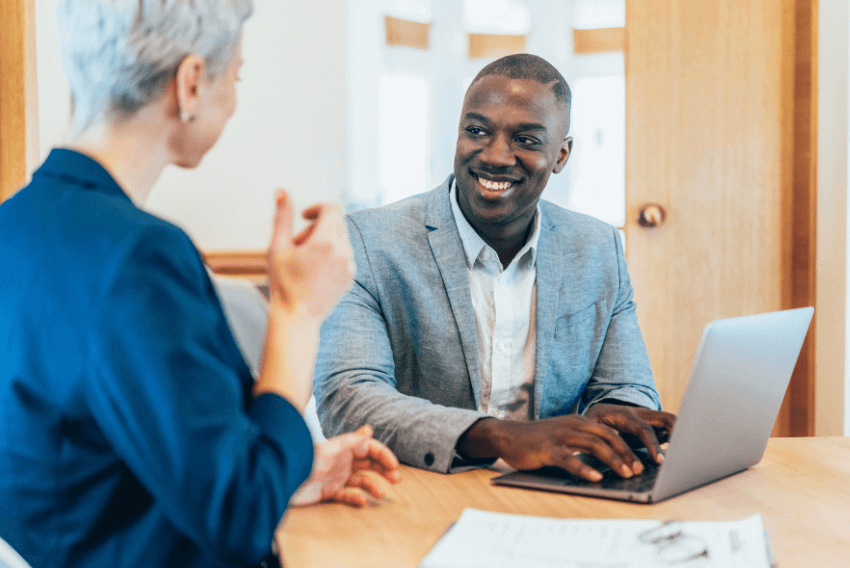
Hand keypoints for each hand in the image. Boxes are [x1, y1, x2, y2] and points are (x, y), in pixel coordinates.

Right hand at [267, 190, 354, 318]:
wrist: (298, 318)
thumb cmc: (283, 283)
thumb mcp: (277, 247)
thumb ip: (281, 217)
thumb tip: (282, 192)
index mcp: (325, 242)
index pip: (333, 208)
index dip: (317, 208)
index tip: (304, 217)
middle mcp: (343, 252)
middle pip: (336, 223)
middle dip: (317, 227)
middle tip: (297, 246)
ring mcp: (350, 265)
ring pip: (340, 239)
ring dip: (324, 241)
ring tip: (305, 261)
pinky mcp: (351, 277)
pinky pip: (344, 255)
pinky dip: (331, 255)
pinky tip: (314, 272)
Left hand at [289, 425, 400, 506]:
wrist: (283, 481)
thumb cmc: (304, 461)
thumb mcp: (330, 450)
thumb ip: (350, 440)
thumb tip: (369, 429)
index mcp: (343, 449)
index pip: (369, 449)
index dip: (383, 455)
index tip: (394, 465)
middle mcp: (342, 462)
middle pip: (368, 464)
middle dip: (383, 470)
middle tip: (397, 479)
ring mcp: (337, 477)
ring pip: (361, 480)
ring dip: (372, 486)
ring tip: (381, 493)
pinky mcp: (329, 492)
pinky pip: (347, 495)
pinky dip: (356, 498)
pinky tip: (363, 501)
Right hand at [457, 415, 650, 481]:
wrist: (508, 435)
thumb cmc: (538, 440)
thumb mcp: (564, 437)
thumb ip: (583, 444)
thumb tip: (608, 460)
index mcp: (579, 422)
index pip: (610, 432)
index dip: (627, 447)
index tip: (640, 462)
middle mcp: (572, 425)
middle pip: (607, 437)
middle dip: (626, 454)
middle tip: (638, 470)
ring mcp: (560, 435)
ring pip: (593, 445)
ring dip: (612, 460)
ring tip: (625, 474)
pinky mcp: (547, 448)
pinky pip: (570, 458)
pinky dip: (585, 468)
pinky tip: (595, 477)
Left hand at [584, 402, 675, 464]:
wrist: (598, 410)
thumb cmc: (594, 421)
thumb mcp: (592, 427)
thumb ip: (601, 438)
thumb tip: (609, 453)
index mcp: (625, 414)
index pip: (644, 429)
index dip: (652, 445)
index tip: (659, 461)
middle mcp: (641, 413)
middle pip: (667, 419)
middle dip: (677, 434)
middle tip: (682, 454)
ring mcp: (649, 417)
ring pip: (671, 421)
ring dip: (679, 435)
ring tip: (682, 454)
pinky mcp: (653, 423)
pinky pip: (669, 428)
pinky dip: (675, 439)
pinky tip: (676, 454)